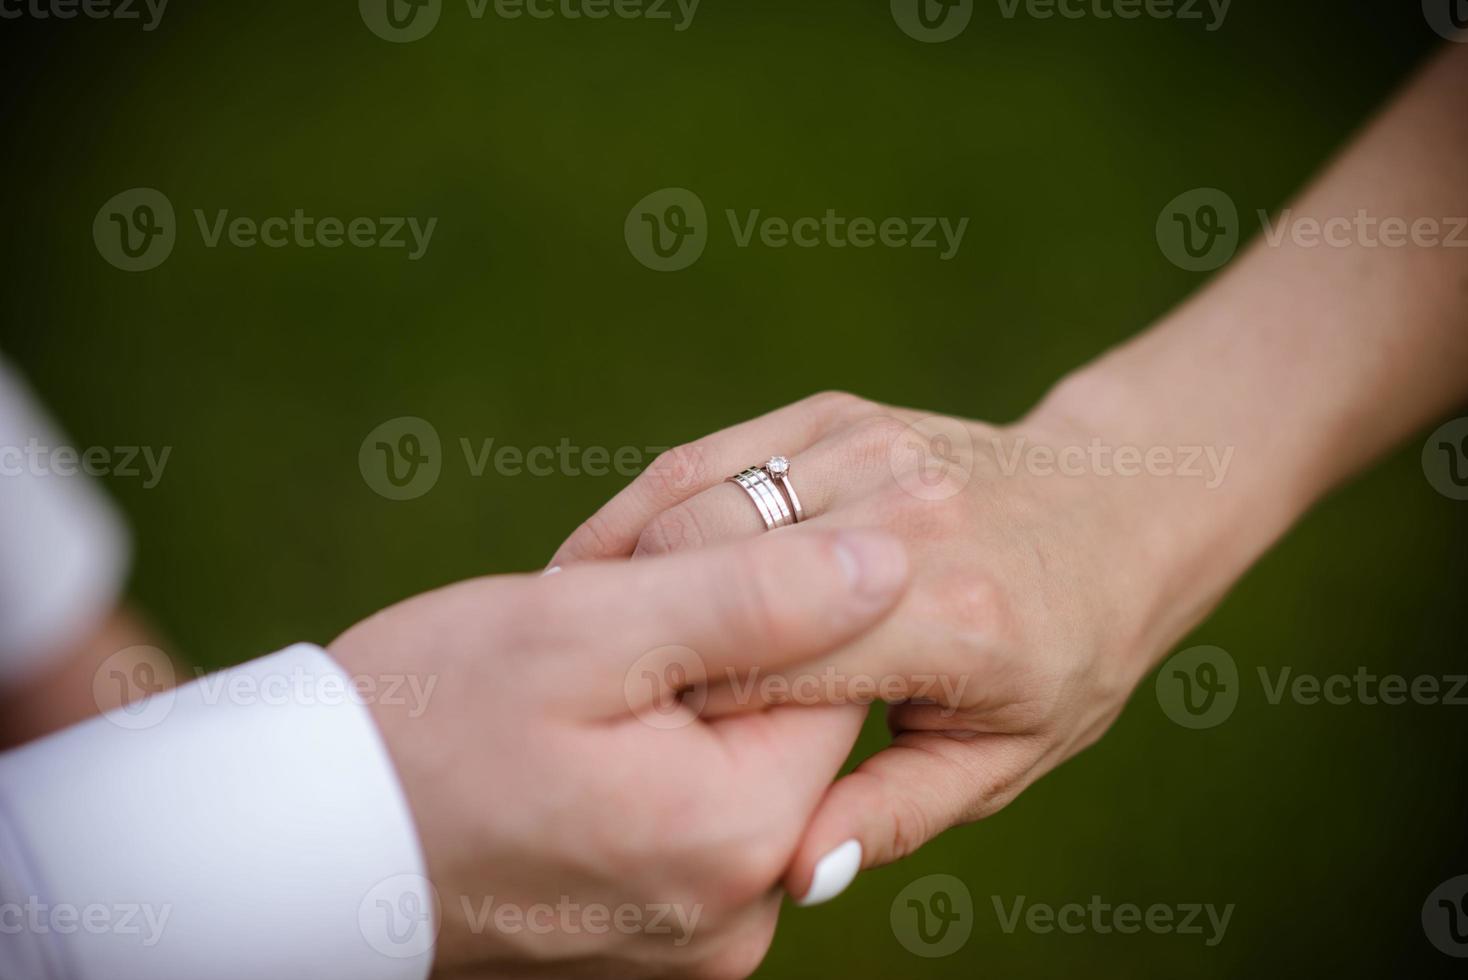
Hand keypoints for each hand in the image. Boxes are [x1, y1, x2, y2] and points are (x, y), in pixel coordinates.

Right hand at [329, 527, 908, 978]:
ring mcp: (697, 942)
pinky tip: (568, 755)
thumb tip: (891, 558)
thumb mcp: (585, 628)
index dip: (749, 604)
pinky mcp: (656, 945)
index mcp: (738, 833)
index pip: (835, 673)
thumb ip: (755, 594)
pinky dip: (650, 770)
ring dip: (673, 713)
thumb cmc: (423, 721)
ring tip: (566, 707)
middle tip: (595, 646)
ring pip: (738, 772)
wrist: (297, 845)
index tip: (653, 593)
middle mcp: (739, 913)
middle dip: (710, 661)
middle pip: (787, 729)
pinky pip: (694, 824)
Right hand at [549, 390, 1222, 901]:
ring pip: (691, 512)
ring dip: (622, 579)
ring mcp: (869, 448)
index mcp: (951, 619)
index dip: (681, 722)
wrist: (1117, 505)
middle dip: (634, 645)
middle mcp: (907, 516)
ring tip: (577, 644)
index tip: (620, 763)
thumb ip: (896, 812)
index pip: (767, 675)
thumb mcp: (1004, 759)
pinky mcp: (836, 411)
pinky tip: (612, 572)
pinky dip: (645, 516)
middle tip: (574, 708)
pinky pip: (703, 459)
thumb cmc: (1066, 651)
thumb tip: (797, 871)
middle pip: (710, 580)